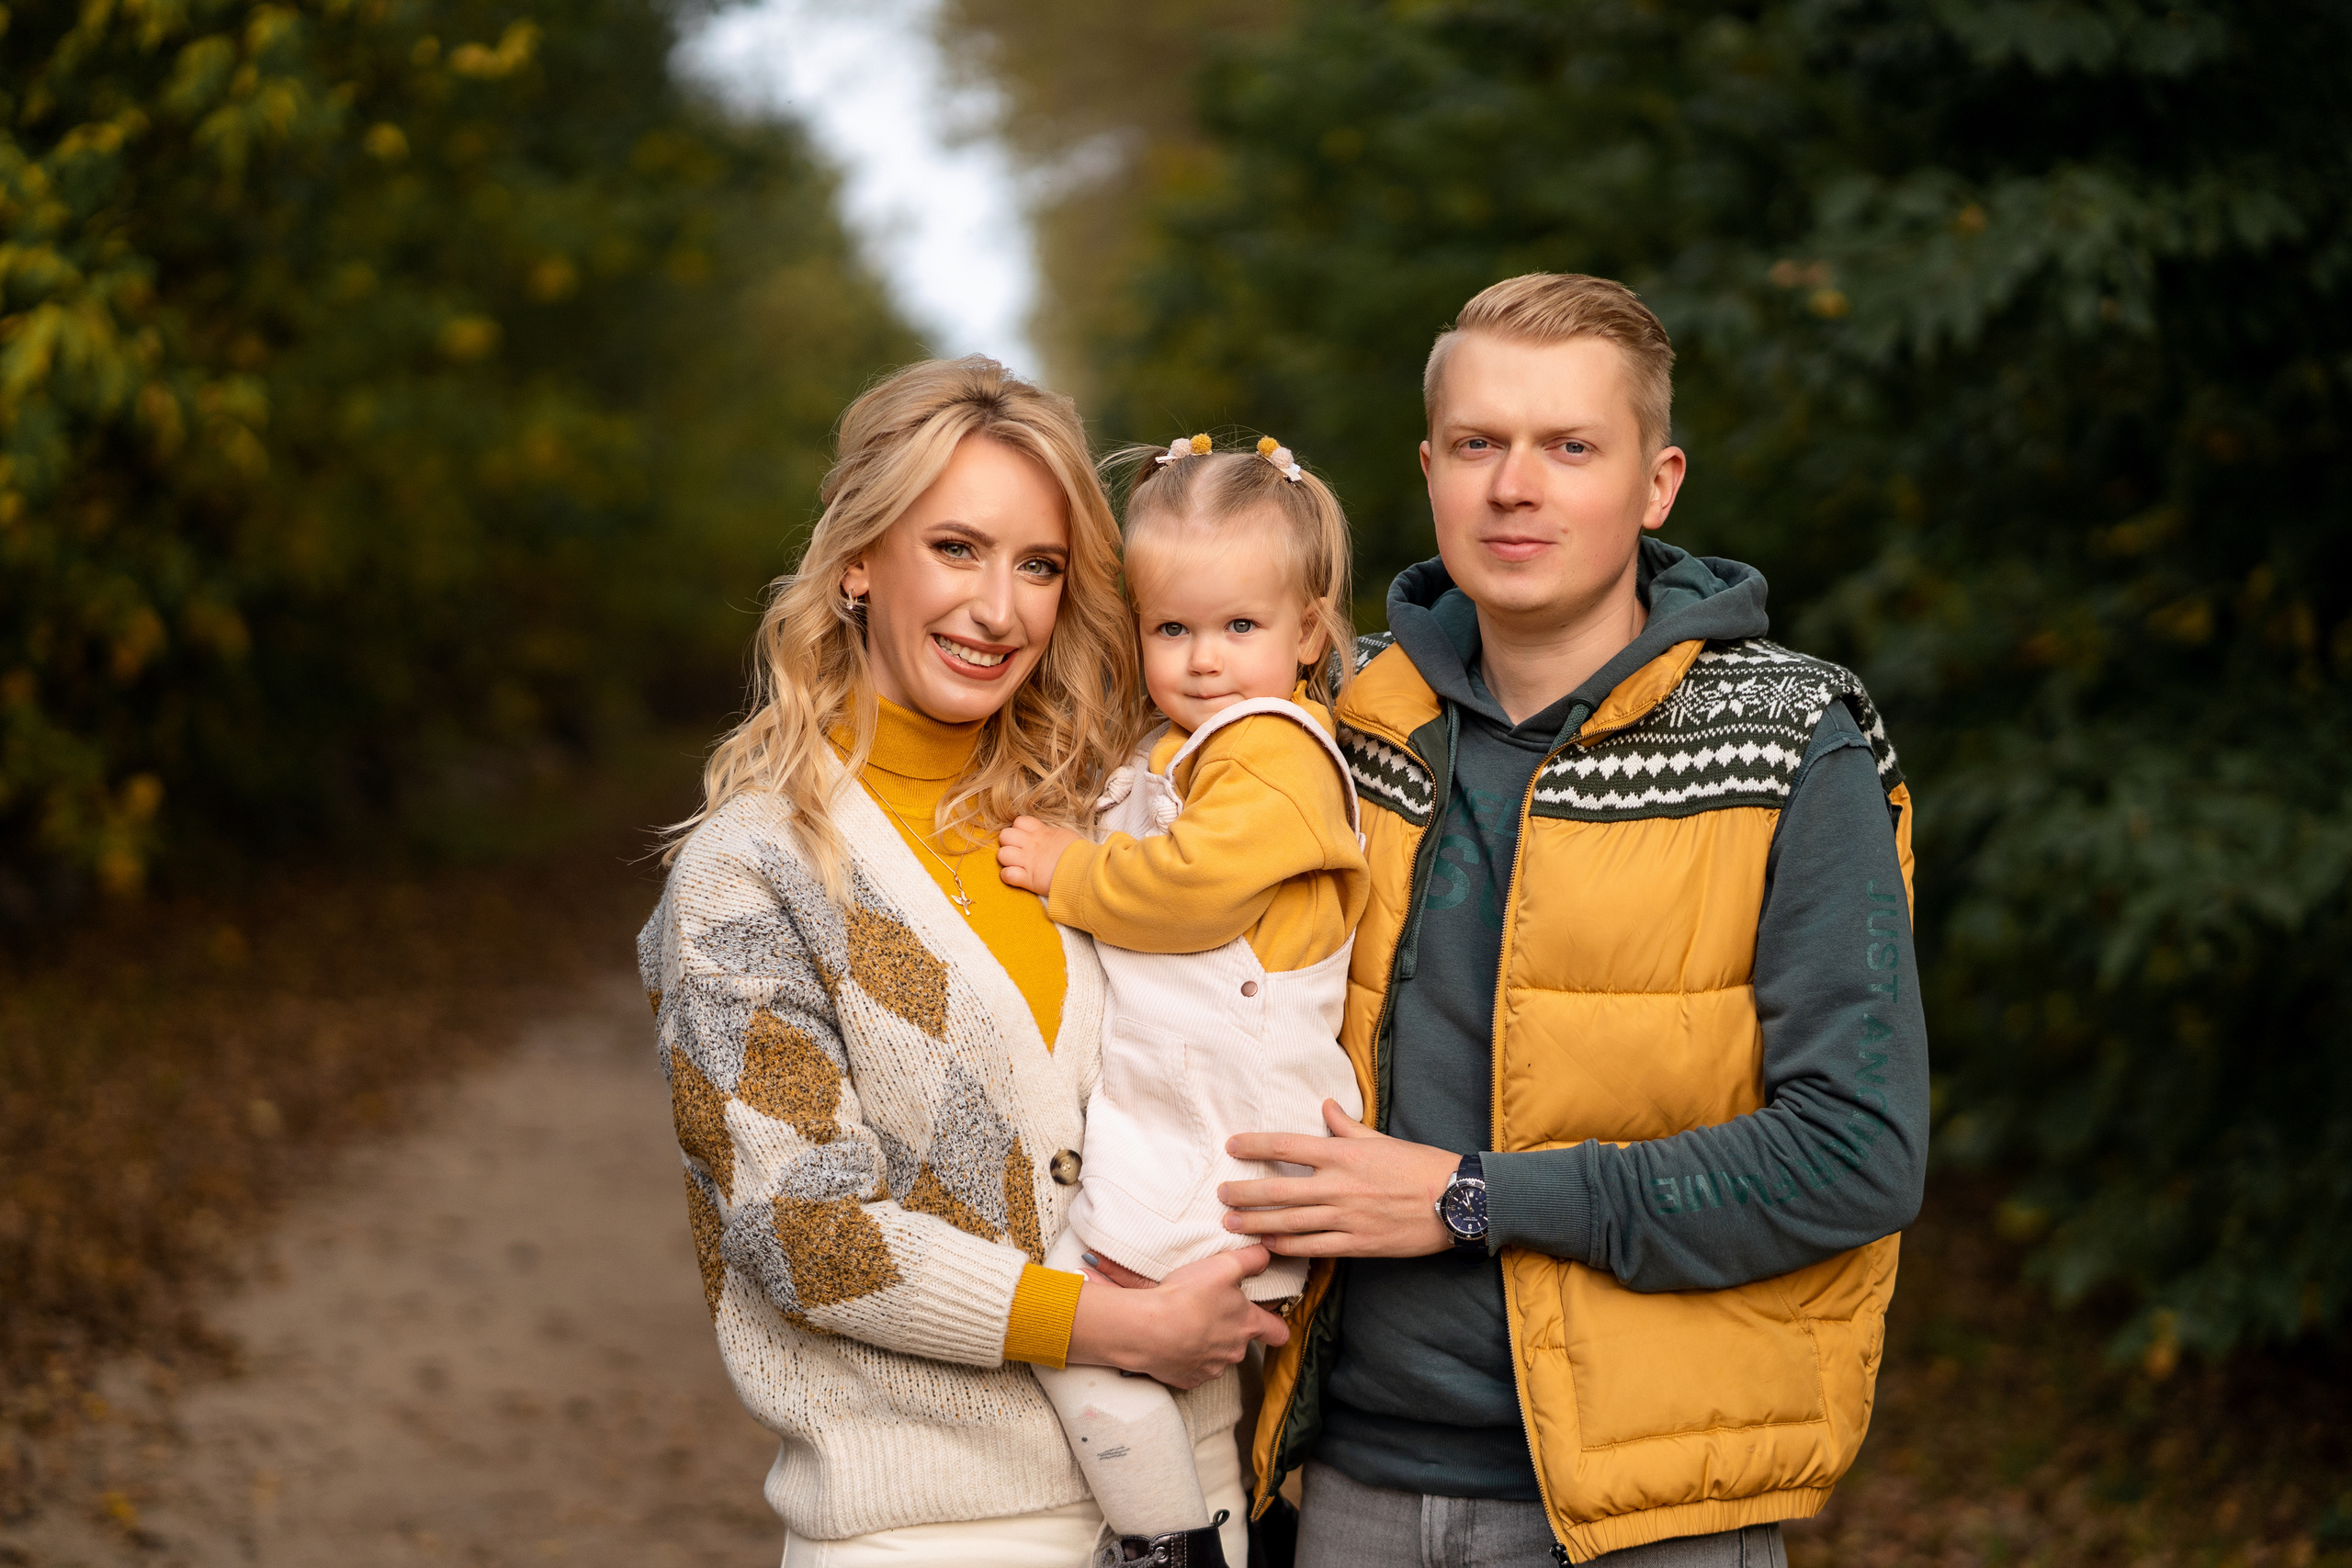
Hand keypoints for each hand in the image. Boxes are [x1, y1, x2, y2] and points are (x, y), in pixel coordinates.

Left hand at [997, 815, 1081, 896]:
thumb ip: (1052, 835)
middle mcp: (1031, 845)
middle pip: (1005, 835)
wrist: (1085, 869)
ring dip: (1006, 860)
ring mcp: (1028, 861)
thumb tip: (1050, 836)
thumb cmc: (1081, 853)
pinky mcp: (1028, 879)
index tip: (1025, 837)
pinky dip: (1008, 877)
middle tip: (1018, 851)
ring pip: (1002, 854)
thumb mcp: (1066, 836)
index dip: (1018, 829)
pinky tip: (1016, 877)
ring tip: (1016, 864)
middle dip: (1008, 843)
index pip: (1019, 821)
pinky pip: (1006, 875)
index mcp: (1042, 832)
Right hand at [1064, 1246, 1290, 1388]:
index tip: (1267, 1316)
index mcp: (1248, 1326)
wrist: (1146, 1329)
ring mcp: (1212, 1369)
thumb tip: (1266, 1255)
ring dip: (1208, 1342)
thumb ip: (1251, 1259)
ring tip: (1188, 1322)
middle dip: (1231, 1327)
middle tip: (1210, 1308)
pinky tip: (1175, 1339)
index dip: (1276, 1323)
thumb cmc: (1186, 1297)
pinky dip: (1187, 1355)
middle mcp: (1235, 1352)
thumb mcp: (1224, 1266)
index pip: (1279, 1333)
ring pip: (1218, 1355)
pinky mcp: (1189, 1379)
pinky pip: (1194, 1367)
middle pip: (1243, 1341)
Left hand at [1219, 1100, 1461, 1257]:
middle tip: (1220, 1194)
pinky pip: (1314, 1247)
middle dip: (1244, 1192)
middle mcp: (1338, 1185)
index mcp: (1343, 1154)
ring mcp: (1346, 1217)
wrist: (1456, 1200)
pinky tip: (1267, 1245)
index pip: (1286, 1146)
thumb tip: (1326, 1106)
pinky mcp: (1358, 1244)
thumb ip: (1347, 1127)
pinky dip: (1287, 1247)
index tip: (1231, 1146)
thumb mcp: (1381, 1139)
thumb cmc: (1420, 1165)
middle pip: (1278, 1189)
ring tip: (1230, 1223)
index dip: (1254, 1145)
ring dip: (1256, 1223)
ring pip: (1289, 1221)